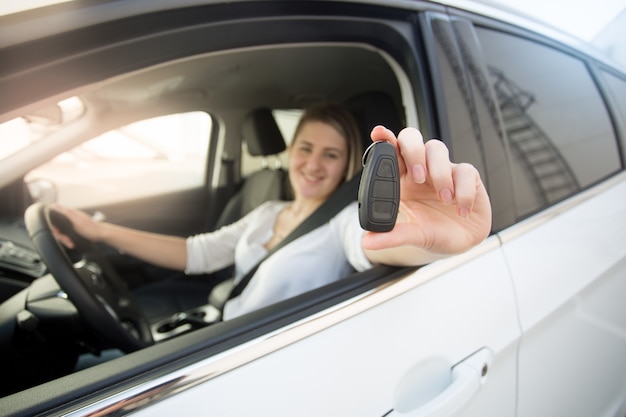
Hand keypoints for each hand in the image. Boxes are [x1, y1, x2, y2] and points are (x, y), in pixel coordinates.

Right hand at [50, 204, 101, 248]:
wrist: (101, 235)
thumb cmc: (90, 228)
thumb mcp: (77, 221)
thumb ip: (66, 213)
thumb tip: (54, 205)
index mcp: (69, 214)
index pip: (54, 219)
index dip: (54, 227)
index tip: (57, 233)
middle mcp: (69, 218)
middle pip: (58, 228)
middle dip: (62, 236)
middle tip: (68, 240)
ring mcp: (71, 225)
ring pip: (62, 234)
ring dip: (66, 240)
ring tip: (71, 243)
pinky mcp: (74, 231)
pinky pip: (67, 236)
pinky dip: (69, 241)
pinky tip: (72, 244)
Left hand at [362, 126, 491, 257]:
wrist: (460, 244)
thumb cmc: (432, 232)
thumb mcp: (412, 236)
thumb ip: (391, 236)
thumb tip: (367, 242)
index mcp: (402, 179)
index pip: (391, 152)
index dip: (385, 139)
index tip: (378, 133)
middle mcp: (421, 169)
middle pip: (412, 139)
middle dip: (413, 151)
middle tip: (418, 177)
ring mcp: (444, 170)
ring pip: (437, 149)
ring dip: (439, 173)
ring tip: (443, 199)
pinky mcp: (467, 177)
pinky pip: (465, 170)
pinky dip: (463, 191)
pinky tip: (461, 210)